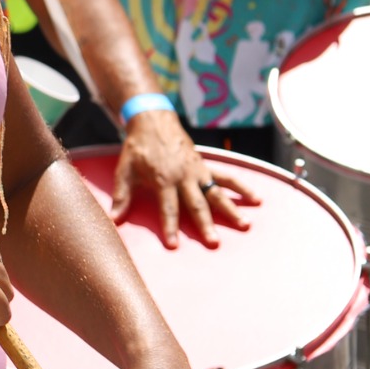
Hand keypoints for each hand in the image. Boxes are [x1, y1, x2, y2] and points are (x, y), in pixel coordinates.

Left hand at [110, 109, 257, 248]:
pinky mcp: (206, 166)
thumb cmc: (137, 150)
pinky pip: (227, 177)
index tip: (174, 245)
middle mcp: (184, 177)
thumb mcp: (123, 171)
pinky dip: (242, 187)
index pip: (168, 208)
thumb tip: (114, 219)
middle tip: (214, 242)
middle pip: (197, 204)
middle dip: (205, 224)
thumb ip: (121, 196)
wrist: (153, 123)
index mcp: (163, 179)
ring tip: (245, 224)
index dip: (170, 227)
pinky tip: (255, 199)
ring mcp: (198, 172)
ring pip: (217, 193)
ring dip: (231, 209)